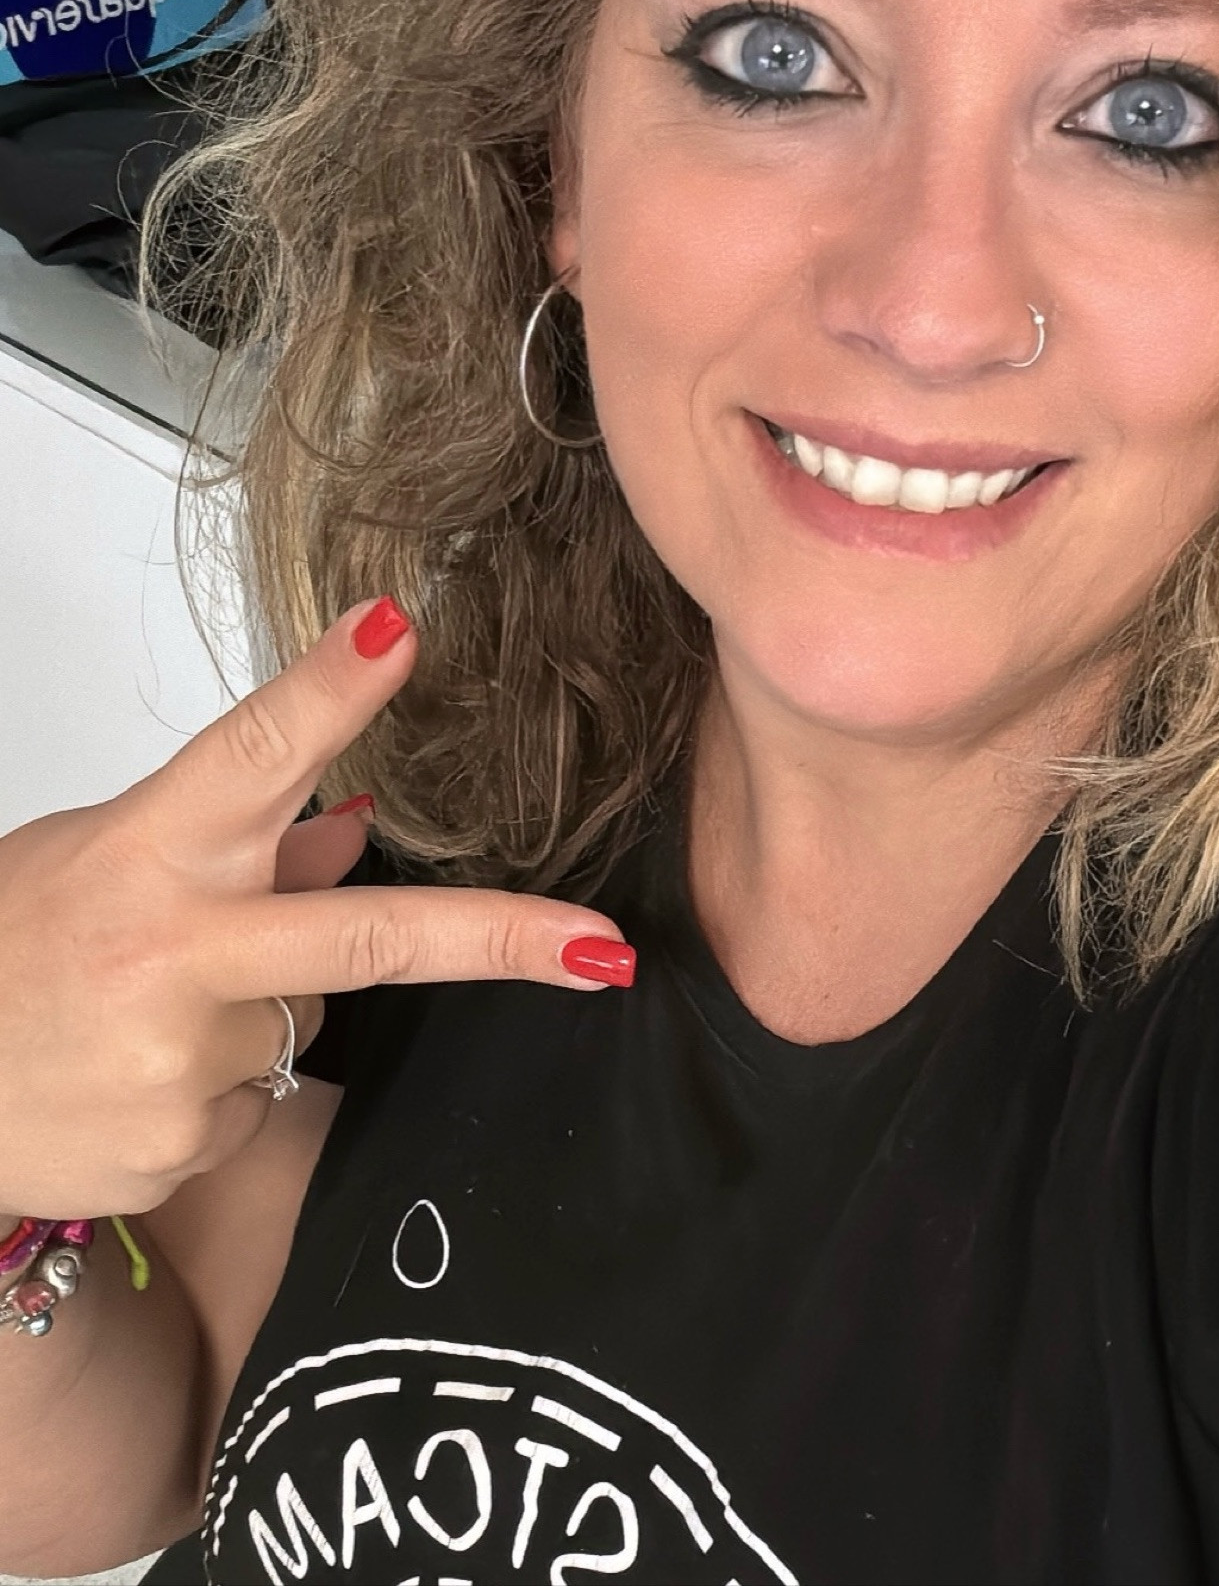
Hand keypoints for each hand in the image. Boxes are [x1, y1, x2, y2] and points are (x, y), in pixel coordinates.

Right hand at [0, 600, 635, 1221]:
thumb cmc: (9, 951)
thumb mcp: (104, 857)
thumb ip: (241, 841)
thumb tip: (360, 827)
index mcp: (147, 852)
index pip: (252, 751)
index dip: (331, 692)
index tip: (400, 630)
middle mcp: (175, 953)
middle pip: (365, 935)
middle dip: (498, 938)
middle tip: (602, 949)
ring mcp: (182, 1062)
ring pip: (308, 1017)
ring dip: (262, 1004)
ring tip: (146, 1009)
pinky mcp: (184, 1146)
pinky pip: (256, 1097)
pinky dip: (218, 1080)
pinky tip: (135, 1070)